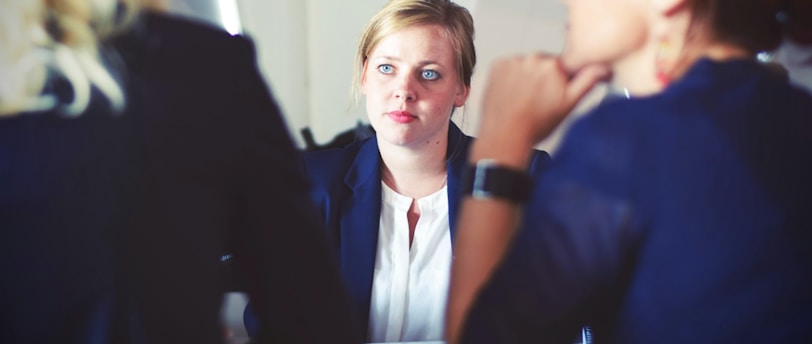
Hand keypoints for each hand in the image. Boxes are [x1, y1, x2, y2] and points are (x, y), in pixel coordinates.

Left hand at [477, 54, 607, 150]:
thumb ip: (588, 81)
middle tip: (538, 100)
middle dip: (543, 78)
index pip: (563, 66)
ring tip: (523, 99)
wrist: (505, 135)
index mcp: (554, 65)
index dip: (561, 81)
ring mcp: (512, 61)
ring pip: (526, 65)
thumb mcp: (569, 104)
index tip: (554, 93)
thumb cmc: (536, 125)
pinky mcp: (497, 65)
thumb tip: (604, 67)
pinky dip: (510, 77)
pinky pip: (508, 67)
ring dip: (526, 77)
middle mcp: (532, 58)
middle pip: (543, 64)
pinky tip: (511, 94)